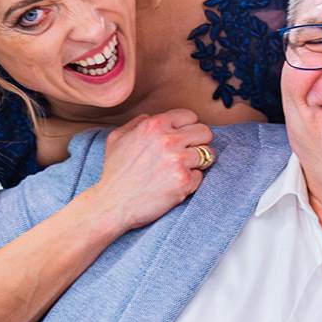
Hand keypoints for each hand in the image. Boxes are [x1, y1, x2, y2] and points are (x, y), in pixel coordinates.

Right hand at [84, 109, 213, 233]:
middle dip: (198, 143)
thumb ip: (136, 123)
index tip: (182, 138)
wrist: (113, 205)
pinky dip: (191, 181)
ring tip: (183, 169)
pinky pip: (201, 176)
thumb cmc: (114, 173)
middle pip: (204, 132)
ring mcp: (178, 161)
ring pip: (208, 154)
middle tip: (187, 154)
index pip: (189, 116)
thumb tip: (151, 117)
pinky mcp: (184, 181)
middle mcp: (168, 140)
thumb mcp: (117, 138)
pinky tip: (175, 185)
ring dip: (198, 162)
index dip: (187, 127)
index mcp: (154, 125)